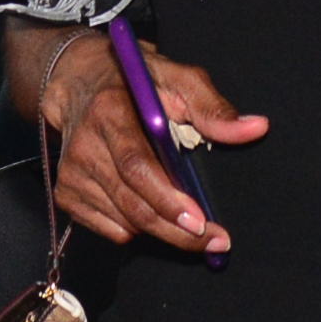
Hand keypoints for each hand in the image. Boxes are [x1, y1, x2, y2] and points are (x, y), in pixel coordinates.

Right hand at [36, 29, 265, 250]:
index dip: (168, 199)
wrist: (79, 81)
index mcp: (111, 111)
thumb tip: (255, 128)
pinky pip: (111, 229)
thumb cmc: (135, 81)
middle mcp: (85, 145)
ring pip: (124, 222)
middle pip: (133, 203)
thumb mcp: (178, 79)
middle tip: (214, 242)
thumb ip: (214, 107)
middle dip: (177, 231)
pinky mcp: (66, 193)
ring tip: (186, 222)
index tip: (201, 222)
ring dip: (161, 230)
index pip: (137, 166)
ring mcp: (71, 173)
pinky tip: (148, 206)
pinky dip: (137, 228)